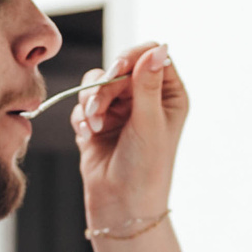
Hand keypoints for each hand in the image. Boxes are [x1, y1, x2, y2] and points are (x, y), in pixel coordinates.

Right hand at [72, 42, 187, 231]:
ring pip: (97, 82)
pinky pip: (83, 102)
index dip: (132, 56)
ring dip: (91, 101)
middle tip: (98, 108)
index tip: (117, 69)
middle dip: (104, 86)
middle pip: (119, 66)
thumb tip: (159, 47)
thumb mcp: (149, 122)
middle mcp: (146, 97)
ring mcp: (121, 108)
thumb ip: (147, 83)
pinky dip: (82, 115)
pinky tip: (88, 134)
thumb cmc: (145, 169)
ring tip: (94, 125)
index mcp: (169, 94)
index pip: (151, 55)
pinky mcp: (99, 120)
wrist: (121, 204)